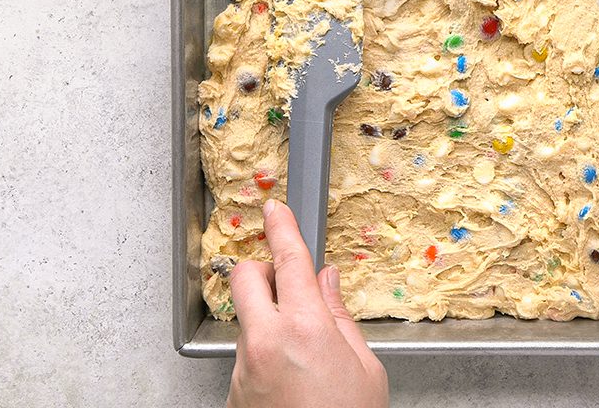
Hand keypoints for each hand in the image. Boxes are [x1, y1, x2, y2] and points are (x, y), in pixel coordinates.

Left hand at [226, 199, 388, 407]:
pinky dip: (264, 355)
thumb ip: (340, 318)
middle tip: (284, 282)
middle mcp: (265, 342)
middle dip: (261, 270)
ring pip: (245, 321)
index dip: (281, 227)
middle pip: (244, 278)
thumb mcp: (365, 369)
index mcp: (306, 328)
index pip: (287, 259)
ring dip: (266, 320)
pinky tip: (290, 379)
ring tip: (301, 353)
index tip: (275, 209)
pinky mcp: (233, 393)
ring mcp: (243, 369)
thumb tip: (327, 281)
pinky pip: (245, 357)